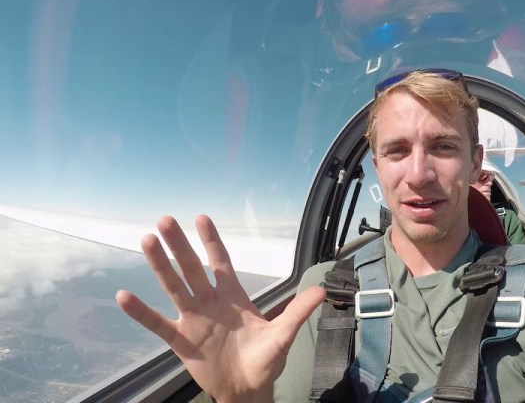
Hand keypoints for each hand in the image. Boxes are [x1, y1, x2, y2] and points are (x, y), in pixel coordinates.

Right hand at [116, 215, 324, 402]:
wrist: (247, 390)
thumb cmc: (265, 360)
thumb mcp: (283, 335)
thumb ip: (298, 311)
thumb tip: (323, 290)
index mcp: (233, 296)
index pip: (220, 261)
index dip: (211, 240)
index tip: (201, 217)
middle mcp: (210, 302)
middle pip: (191, 267)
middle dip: (180, 244)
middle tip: (165, 219)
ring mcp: (193, 319)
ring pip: (173, 286)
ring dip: (160, 266)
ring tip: (147, 242)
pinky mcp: (181, 340)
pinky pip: (157, 324)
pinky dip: (141, 312)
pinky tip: (123, 296)